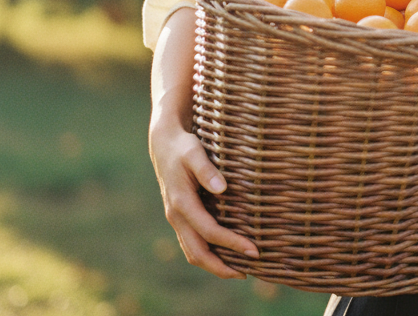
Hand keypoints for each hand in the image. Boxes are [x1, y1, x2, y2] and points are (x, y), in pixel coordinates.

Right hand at [148, 119, 258, 277]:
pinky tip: (226, 254)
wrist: (164, 144)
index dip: (231, 243)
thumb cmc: (184, 147)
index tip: (253, 250)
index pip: (210, 232)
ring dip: (214, 265)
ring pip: (193, 252)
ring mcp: (176, 219)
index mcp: (181, 203)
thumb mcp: (195, 152)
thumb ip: (207, 170)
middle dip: (222, 266)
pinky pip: (192, 244)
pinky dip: (208, 254)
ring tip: (240, 270)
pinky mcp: (180, 218)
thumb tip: (222, 188)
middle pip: (197, 253)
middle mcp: (176, 216)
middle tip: (249, 272)